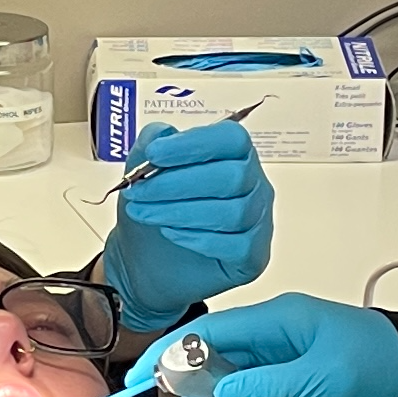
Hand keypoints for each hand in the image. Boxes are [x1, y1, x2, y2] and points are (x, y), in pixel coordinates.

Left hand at [99, 121, 274, 330]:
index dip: (193, 144)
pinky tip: (171, 234)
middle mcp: (253, 185)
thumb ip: (150, 145)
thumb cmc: (156, 211)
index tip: (154, 154)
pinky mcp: (253, 256)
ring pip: (232, 212)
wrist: (148, 263)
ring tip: (145, 214)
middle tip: (139, 191)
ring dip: (180, 212)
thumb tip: (161, 134)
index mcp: (234, 155)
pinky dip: (197, 239)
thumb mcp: (143, 172)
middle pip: (232, 177)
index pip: (231, 139)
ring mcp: (257, 221)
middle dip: (177, 184)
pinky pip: (234, 245)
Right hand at [164, 292, 397, 396]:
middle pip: (209, 376)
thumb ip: (273, 384)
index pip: (203, 334)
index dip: (168, 357)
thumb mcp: (328, 373)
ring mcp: (275, 369)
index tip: (141, 382)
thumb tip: (222, 394)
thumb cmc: (381, 359)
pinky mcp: (286, 393)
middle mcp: (266, 343)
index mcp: (272, 321)